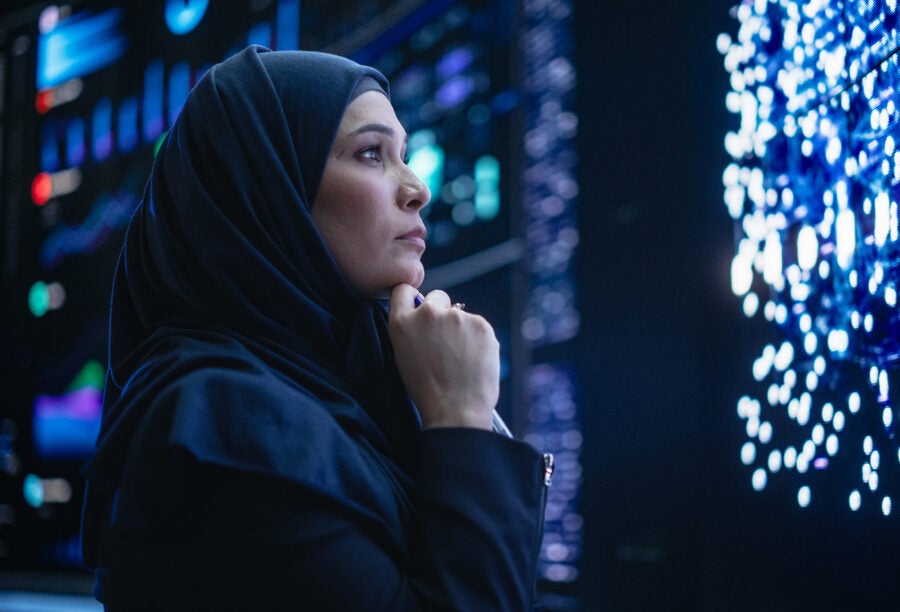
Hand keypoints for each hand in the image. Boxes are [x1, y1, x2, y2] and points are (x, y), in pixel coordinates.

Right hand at [389, 284, 498, 429]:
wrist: (456, 409)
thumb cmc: (428, 390)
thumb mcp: (404, 356)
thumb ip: (412, 330)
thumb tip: (425, 315)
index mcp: (402, 323)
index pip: (403, 289)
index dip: (413, 298)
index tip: (419, 307)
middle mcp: (428, 313)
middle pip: (437, 297)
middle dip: (441, 312)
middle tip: (445, 341)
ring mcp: (456, 316)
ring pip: (461, 316)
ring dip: (461, 330)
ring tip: (460, 360)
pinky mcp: (481, 324)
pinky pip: (478, 327)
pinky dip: (478, 340)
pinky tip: (473, 360)